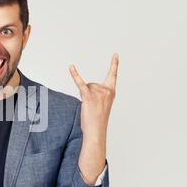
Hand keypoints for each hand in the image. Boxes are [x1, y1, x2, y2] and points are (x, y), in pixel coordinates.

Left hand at [68, 53, 118, 183]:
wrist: (96, 131)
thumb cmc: (97, 120)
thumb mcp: (102, 105)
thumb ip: (98, 94)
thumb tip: (86, 87)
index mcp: (111, 92)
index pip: (113, 75)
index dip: (114, 65)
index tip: (115, 55)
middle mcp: (106, 90)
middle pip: (92, 84)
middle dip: (88, 94)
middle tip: (93, 107)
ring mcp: (98, 93)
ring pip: (85, 87)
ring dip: (84, 97)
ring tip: (89, 108)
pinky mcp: (89, 96)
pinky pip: (80, 83)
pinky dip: (75, 75)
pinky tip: (71, 67)